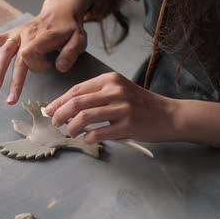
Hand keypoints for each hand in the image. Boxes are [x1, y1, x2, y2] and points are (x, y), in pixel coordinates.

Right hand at [0, 0, 90, 104]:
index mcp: (41, 36)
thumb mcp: (79, 39)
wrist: (61, 10)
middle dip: (13, 80)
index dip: (37, 65)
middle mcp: (25, 35)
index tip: (49, 66)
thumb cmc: (70, 28)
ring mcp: (17, 35)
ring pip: (3, 53)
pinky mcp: (11, 35)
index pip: (30, 55)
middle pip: (15, 58)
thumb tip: (59, 68)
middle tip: (10, 100)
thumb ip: (71, 53)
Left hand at [43, 72, 177, 143]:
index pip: (76, 90)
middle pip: (76, 103)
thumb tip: (65, 107)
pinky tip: (87, 139)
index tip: (49, 110)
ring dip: (71, 128)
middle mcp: (115, 91)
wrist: (169, 115)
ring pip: (84, 118)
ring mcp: (122, 108)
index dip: (59, 101)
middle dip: (59, 114)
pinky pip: (98, 133)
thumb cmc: (140, 105)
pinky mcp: (128, 125)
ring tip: (70, 133)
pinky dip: (88, 138)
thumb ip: (95, 96)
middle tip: (55, 123)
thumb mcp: (119, 91)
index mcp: (110, 79)